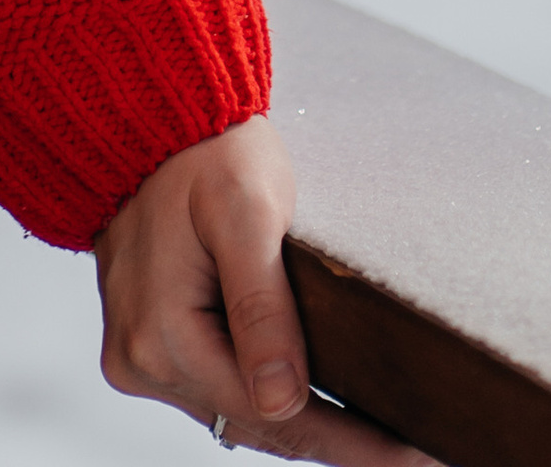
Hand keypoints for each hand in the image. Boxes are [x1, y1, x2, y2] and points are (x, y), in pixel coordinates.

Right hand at [94, 122, 438, 459]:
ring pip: (238, 413)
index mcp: (160, 335)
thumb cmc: (206, 150)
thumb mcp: (245, 211)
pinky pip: (217, 390)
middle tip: (410, 453)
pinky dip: (266, 399)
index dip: (348, 441)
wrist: (153, 117)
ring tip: (375, 438)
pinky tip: (314, 403)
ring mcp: (139, 355)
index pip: (272, 413)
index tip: (411, 454)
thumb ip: (262, 305)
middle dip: (336, 441)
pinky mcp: (148, 342)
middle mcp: (141, 360)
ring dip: (302, 424)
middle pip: (257, 423)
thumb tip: (283, 398)